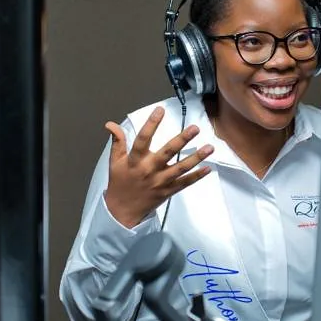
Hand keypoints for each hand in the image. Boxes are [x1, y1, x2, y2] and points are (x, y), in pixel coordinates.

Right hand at [103, 106, 213, 228]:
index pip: (143, 139)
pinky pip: (185, 183)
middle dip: (182, 140)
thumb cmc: (119, 183)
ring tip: (210, 147)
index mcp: (135, 161)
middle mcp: (149, 170)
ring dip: (196, 158)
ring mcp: (160, 181)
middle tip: (195, 129)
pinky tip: (208, 168)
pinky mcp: (168, 191)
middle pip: (167, 153)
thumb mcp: (114, 162)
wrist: (122, 211)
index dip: (151, 124)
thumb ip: (117, 142)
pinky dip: (197, 176)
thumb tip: (111, 124)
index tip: (160, 110)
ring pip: (181, 168)